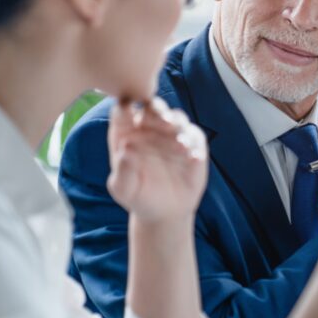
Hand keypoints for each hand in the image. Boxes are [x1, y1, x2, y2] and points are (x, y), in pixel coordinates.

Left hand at [106, 98, 207, 222]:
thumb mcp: (124, 189)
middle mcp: (149, 127)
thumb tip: (126, 150)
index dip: (124, 107)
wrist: (164, 210)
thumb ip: (123, 172)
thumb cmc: (138, 196)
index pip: (122, 111)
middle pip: (152, 107)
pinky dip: (194, 144)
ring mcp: (172, 134)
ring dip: (178, 125)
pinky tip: (193, 158)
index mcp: (126, 132)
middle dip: (157, 109)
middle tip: (162, 119)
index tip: (126, 109)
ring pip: (176, 118)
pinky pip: (195, 137)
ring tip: (180, 145)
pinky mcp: (192, 143)